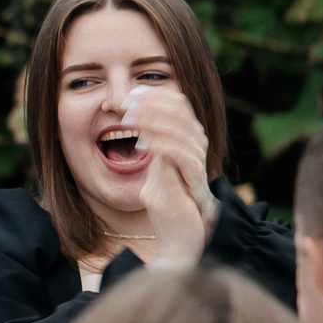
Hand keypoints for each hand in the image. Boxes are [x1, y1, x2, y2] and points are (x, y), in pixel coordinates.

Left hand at [124, 87, 213, 269]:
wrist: (185, 229)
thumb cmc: (170, 196)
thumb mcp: (155, 165)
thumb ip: (151, 143)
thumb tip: (133, 121)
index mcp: (188, 135)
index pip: (177, 103)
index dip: (155, 95)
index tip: (130, 93)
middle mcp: (196, 143)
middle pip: (179, 111)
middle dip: (151, 104)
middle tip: (125, 103)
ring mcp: (197, 159)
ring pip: (180, 130)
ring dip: (152, 122)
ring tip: (128, 120)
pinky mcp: (195, 178)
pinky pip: (181, 156)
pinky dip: (162, 146)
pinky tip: (143, 144)